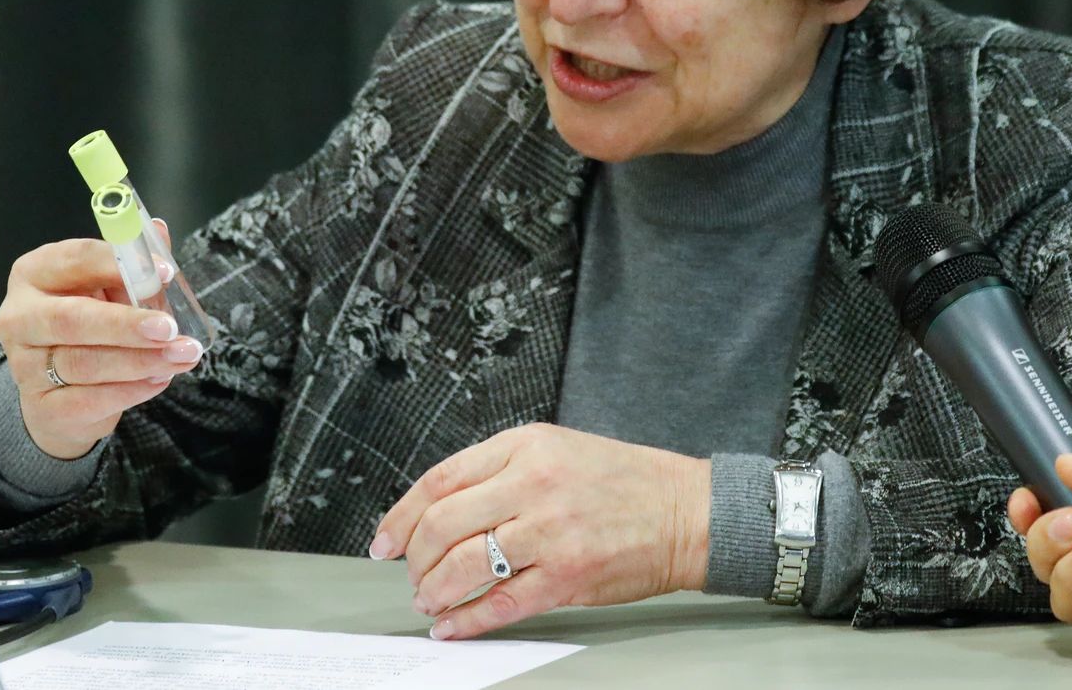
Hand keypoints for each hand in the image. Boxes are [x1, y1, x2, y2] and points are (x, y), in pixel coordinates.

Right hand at [0, 220, 202, 459]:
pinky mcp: (42, 407)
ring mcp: (25, 366)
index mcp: (35, 274)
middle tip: (171, 328)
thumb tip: (159, 230)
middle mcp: (19, 317)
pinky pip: (89, 400)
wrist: (59, 395)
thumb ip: (134, 266)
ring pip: (85, 364)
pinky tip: (160, 380)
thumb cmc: (89, 328)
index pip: (75, 260)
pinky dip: (130, 391)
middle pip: (72, 320)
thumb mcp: (108, 290)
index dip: (120, 264)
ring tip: (182, 356)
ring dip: (141, 361)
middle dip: (127, 325)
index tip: (165, 271)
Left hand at [370, 423, 709, 640]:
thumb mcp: (556, 449)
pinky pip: (500, 604)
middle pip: (443, 524)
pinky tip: (451, 626)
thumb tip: (439, 511)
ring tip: (428, 601)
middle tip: (411, 574)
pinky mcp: (568, 575)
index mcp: (525, 446)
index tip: (384, 540)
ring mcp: (550, 531)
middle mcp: (534, 484)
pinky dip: (466, 620)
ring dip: (434, 590)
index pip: (440, 480)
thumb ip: (500, 472)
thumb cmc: (623, 482)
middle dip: (415, 558)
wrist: (687, 511)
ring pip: (464, 565)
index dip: (401, 515)